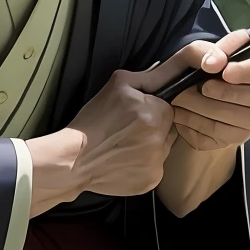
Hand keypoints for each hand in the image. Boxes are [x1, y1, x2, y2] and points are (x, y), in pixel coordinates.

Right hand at [25, 70, 173, 211]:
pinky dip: (143, 164)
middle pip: (168, 129)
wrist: (74, 159)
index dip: (152, 109)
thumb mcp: (118, 84)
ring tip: (124, 145)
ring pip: (162, 148)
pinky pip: (154, 167)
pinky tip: (124, 160)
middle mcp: (161, 140)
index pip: (168, 108)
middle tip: (128, 129)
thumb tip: (175, 68)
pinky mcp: (151, 181)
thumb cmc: (93, 120)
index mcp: (156, 114)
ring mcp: (157, 163)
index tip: (135, 113)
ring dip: (150, 145)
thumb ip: (150, 76)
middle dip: (153, 127)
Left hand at [142, 29, 249, 154]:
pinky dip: (195, 123)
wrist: (178, 102)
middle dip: (225, 93)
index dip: (248, 71)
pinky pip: (218, 135)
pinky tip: (181, 115)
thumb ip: (204, 50)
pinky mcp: (232, 141)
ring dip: (204, 108)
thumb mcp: (193, 54)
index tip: (226, 71)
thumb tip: (216, 62)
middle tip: (202, 88)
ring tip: (181, 99)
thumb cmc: (194, 72)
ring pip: (236, 120)